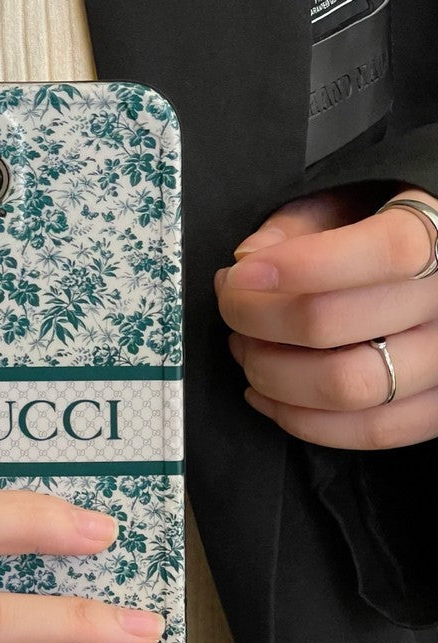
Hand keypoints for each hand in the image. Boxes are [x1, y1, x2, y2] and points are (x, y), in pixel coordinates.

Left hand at [214, 187, 437, 448]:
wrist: (433, 277)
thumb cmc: (381, 234)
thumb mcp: (348, 204)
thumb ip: (299, 224)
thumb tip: (249, 259)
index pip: (386, 252)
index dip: (300, 267)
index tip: (240, 275)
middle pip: (335, 325)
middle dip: (256, 319)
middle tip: (232, 307)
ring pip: (347, 388)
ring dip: (272, 374)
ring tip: (246, 349)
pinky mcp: (437, 409)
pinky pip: (371, 431)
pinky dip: (301, 419)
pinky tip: (266, 394)